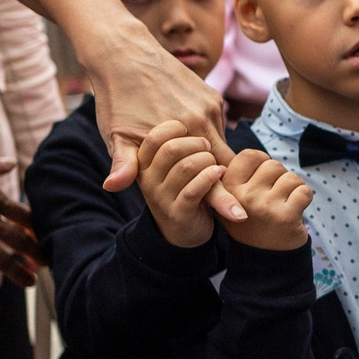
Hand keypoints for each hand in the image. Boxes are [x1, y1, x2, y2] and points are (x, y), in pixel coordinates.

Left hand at [77, 17, 245, 221]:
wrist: (125, 52)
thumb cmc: (116, 97)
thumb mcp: (116, 133)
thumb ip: (123, 163)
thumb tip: (112, 187)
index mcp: (185, 135)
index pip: (214, 176)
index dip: (226, 198)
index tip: (239, 217)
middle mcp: (205, 120)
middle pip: (225, 161)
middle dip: (222, 178)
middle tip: (220, 196)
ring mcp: (211, 106)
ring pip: (219, 141)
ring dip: (210, 155)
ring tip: (194, 162)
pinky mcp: (212, 95)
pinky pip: (216, 124)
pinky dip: (206, 135)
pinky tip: (188, 135)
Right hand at [135, 119, 226, 249]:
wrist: (182, 230)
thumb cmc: (178, 185)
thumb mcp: (171, 159)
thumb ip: (167, 140)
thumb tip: (140, 134)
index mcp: (141, 162)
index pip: (154, 137)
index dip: (175, 129)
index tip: (188, 128)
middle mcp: (147, 179)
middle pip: (172, 149)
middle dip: (197, 144)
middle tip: (208, 146)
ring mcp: (161, 197)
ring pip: (186, 167)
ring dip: (208, 162)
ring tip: (215, 164)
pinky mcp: (179, 213)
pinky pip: (194, 190)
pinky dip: (210, 178)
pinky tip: (218, 174)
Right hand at [220, 149, 311, 251]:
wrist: (264, 259)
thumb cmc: (252, 222)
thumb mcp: (232, 200)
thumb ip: (238, 176)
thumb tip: (254, 154)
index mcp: (228, 189)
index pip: (250, 155)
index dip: (262, 162)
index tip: (262, 178)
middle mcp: (244, 197)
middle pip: (273, 165)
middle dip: (279, 177)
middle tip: (274, 196)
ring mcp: (265, 207)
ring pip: (290, 177)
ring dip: (293, 187)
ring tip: (285, 203)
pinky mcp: (286, 217)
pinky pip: (304, 191)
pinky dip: (305, 197)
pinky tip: (296, 209)